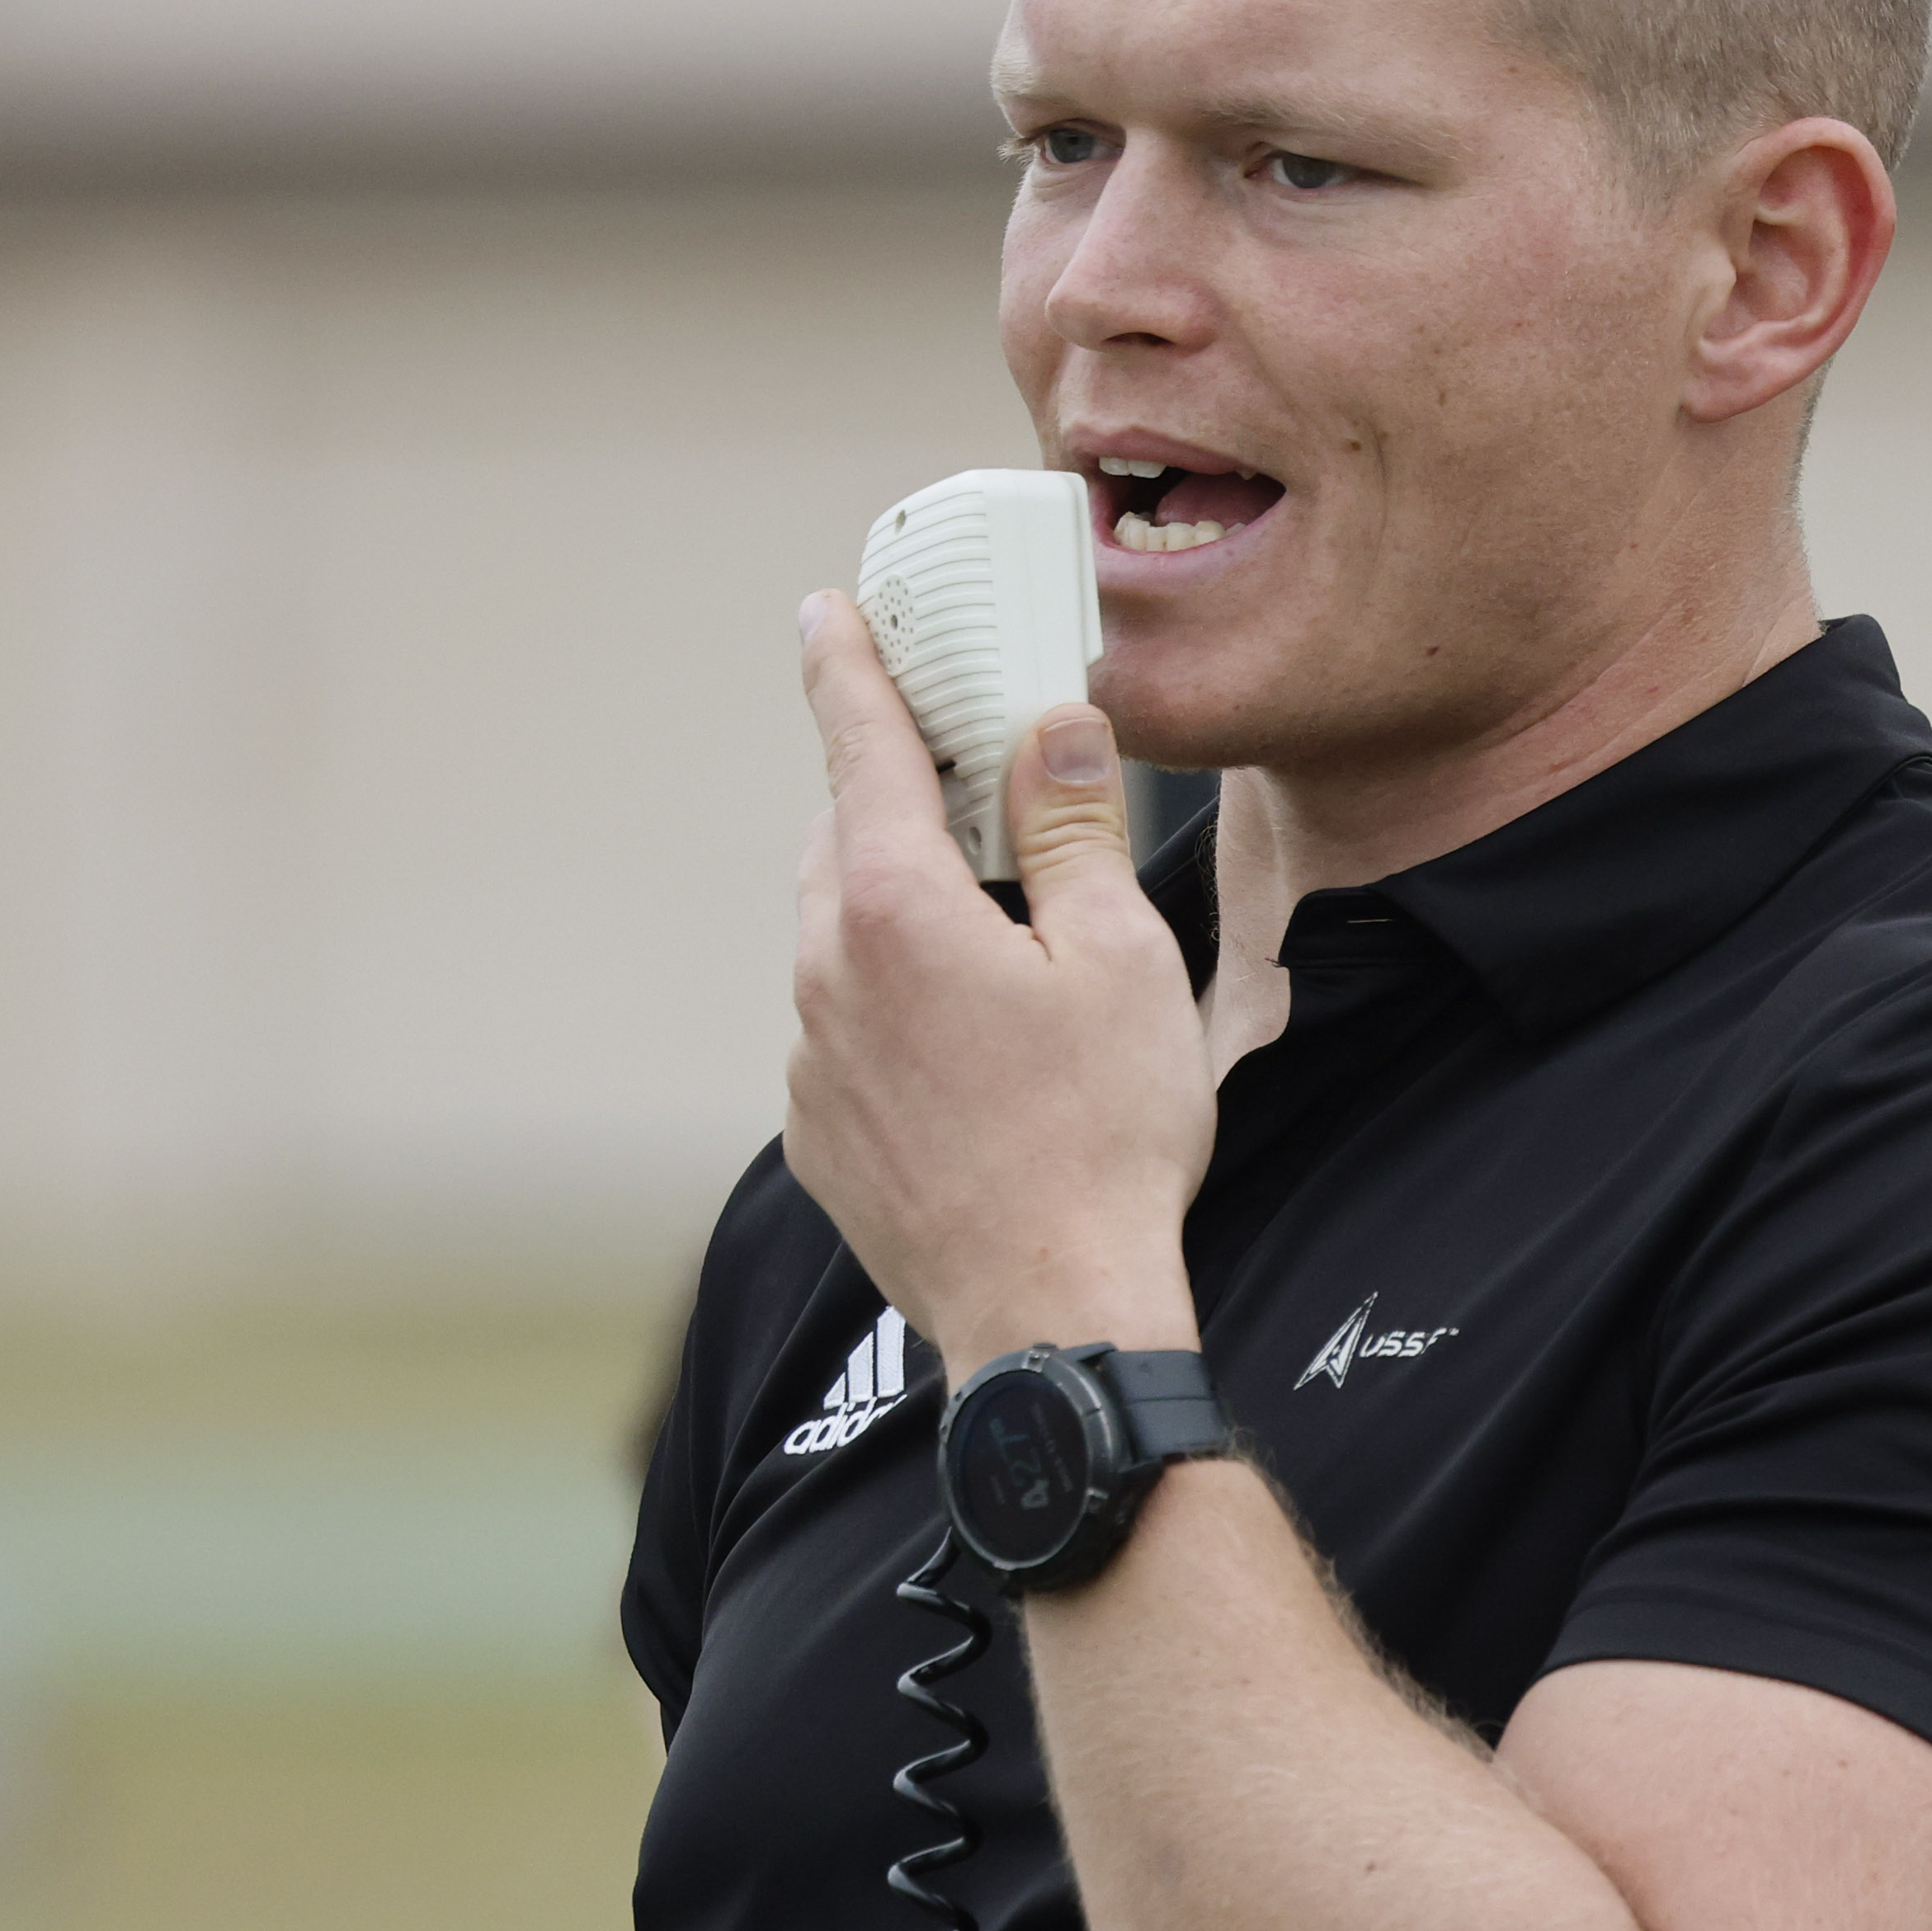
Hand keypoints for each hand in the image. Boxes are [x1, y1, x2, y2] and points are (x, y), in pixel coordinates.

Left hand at [783, 592, 1212, 1362]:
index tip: (824, 616)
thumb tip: (1051, 728)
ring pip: (839, 939)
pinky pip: (842, 1031)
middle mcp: (827, 975)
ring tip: (994, 940)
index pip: (860, 749)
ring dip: (899, 913)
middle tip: (966, 782)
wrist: (1053, 1315)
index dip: (845, 669)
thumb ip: (1073, 831)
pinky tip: (974, 1052)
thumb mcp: (1120, 960)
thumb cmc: (1102, 1141)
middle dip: (895, 801)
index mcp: (897, 909)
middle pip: (845, 842)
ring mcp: (811, 1062)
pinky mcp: (818, 1134)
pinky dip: (892, 1008)